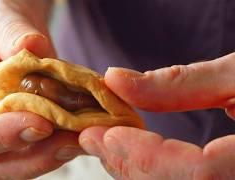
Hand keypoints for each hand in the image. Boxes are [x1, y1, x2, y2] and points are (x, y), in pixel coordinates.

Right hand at [0, 0, 81, 178]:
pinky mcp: (13, 134)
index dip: (1, 134)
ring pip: (17, 163)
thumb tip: (34, 50)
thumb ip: (10, 35)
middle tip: (73, 138)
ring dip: (52, 154)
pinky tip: (80, 130)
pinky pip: (34, 150)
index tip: (41, 123)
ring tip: (83, 135)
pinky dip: (57, 144)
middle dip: (34, 155)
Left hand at [80, 53, 234, 178]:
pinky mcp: (224, 172)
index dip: (146, 156)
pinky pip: (184, 179)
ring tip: (107, 145)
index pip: (197, 173)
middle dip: (130, 165)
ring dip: (136, 169)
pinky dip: (155, 168)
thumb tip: (117, 80)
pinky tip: (135, 152)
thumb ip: (180, 82)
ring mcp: (231, 177)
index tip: (107, 136)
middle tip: (93, 140)